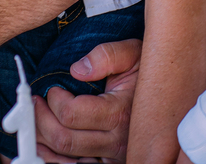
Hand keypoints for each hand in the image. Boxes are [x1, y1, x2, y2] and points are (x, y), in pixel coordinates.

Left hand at [35, 39, 140, 162]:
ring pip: (66, 157)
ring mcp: (113, 155)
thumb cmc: (149, 71)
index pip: (72, 114)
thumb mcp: (135, 52)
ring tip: (36, 121)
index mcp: (121, 112)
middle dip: (41, 119)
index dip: (54, 100)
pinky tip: (45, 144)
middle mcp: (117, 140)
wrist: (170, 93)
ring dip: (43, 140)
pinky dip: (55, 158)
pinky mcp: (110, 161)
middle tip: (36, 102)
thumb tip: (77, 70)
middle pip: (64, 139)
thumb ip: (107, 55)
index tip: (52, 88)